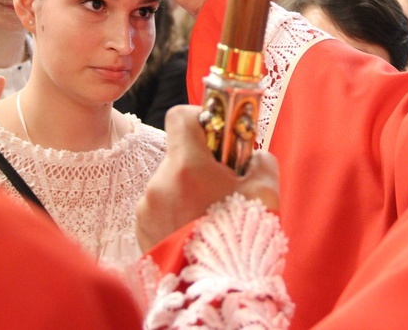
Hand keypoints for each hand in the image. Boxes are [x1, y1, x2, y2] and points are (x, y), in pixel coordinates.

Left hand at [136, 105, 278, 251]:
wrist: (214, 291)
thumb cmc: (241, 240)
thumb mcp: (265, 194)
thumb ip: (261, 162)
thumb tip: (254, 156)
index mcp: (187, 166)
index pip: (180, 115)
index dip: (200, 116)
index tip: (218, 132)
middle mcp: (160, 183)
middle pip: (179, 154)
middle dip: (201, 163)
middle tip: (224, 184)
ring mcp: (146, 209)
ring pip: (170, 184)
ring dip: (189, 190)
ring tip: (211, 216)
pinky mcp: (142, 231)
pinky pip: (160, 208)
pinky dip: (177, 213)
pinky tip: (196, 233)